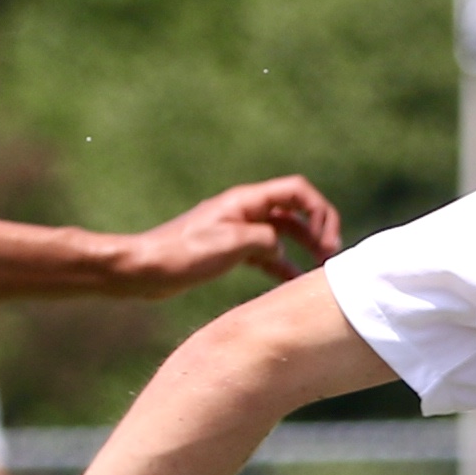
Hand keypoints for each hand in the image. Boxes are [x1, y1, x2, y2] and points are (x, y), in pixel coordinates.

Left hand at [110, 178, 344, 294]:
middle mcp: (245, 211)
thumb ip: (266, 240)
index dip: (319, 211)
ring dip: (303, 247)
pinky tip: (293, 282)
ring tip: (319, 270)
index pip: (297, 191)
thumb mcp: (232, 244)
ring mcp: (237, 230)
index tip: (326, 240)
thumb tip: (280, 248)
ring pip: (282, 233)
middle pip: (294, 211)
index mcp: (246, 201)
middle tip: (330, 257)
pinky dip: (282, 264)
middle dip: (317, 230)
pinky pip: (265, 253)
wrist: (145, 270)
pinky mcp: (229, 250)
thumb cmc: (183, 254)